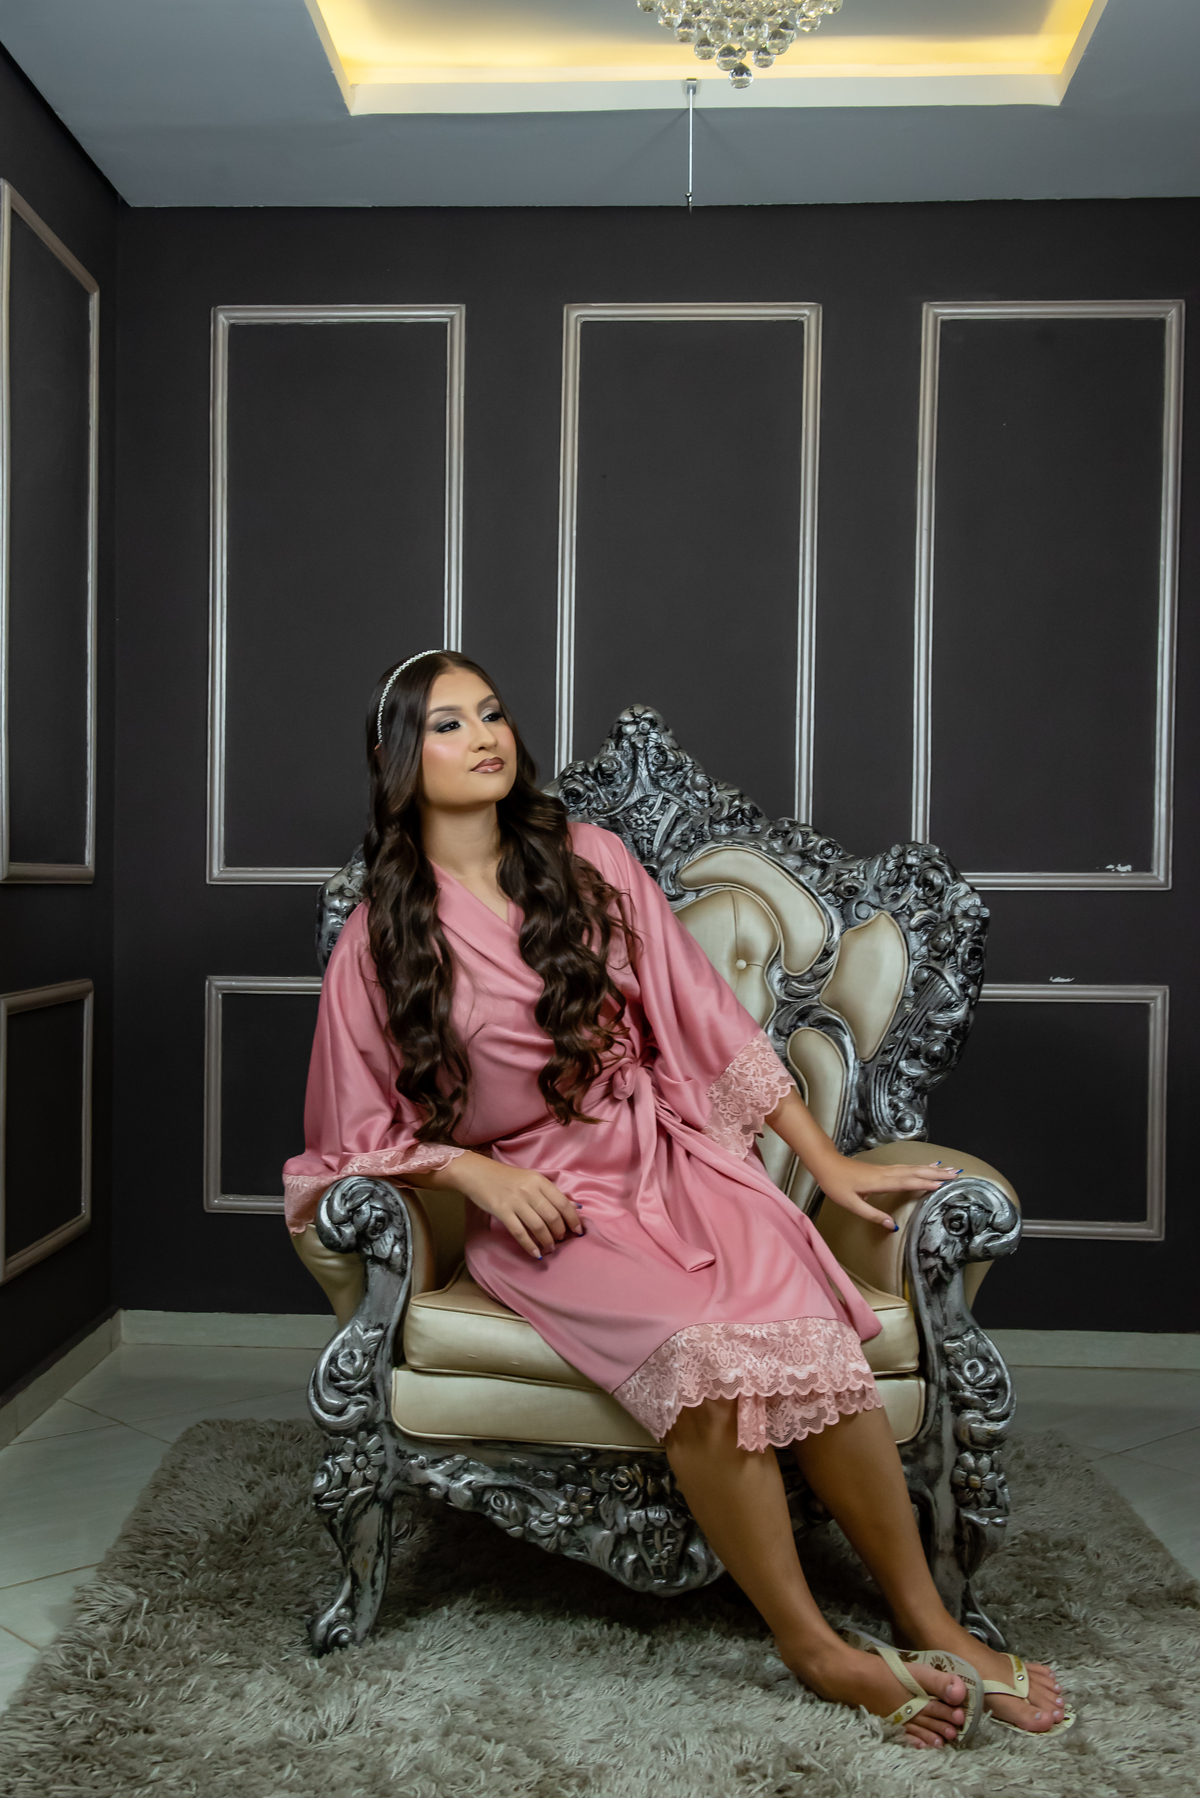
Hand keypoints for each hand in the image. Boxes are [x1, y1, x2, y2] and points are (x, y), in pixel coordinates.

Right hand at [454, 1154, 584, 1259]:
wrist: (478, 1173)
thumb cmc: (507, 1177)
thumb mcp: (531, 1179)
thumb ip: (551, 1192)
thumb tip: (575, 1207)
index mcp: (539, 1181)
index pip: (563, 1203)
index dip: (573, 1219)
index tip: (578, 1231)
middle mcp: (530, 1190)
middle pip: (552, 1216)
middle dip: (560, 1232)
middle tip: (561, 1240)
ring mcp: (515, 1201)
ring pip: (538, 1226)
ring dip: (547, 1241)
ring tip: (550, 1248)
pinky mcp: (502, 1211)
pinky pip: (519, 1232)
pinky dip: (529, 1245)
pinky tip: (535, 1253)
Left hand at [817, 1159, 961, 1230]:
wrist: (826, 1163)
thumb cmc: (836, 1184)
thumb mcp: (851, 1204)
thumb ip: (872, 1215)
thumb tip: (892, 1226)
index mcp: (880, 1182)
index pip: (907, 1182)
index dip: (925, 1183)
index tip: (943, 1185)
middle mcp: (886, 1173)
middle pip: (915, 1172)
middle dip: (936, 1174)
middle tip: (956, 1174)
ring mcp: (885, 1169)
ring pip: (912, 1168)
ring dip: (930, 1169)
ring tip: (947, 1169)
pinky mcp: (882, 1169)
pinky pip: (905, 1167)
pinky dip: (919, 1167)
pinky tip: (925, 1167)